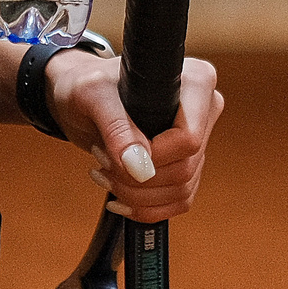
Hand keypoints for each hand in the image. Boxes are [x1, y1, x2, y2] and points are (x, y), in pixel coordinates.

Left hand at [49, 50, 223, 222]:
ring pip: (181, 190)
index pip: (189, 139)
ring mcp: (199, 140)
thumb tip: (137, 165)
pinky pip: (178, 201)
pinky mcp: (187, 164)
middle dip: (136, 179)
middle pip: (184, 168)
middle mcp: (204, 110)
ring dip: (136, 195)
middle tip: (102, 162)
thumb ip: (116, 127)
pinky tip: (119, 194)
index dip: (153, 157)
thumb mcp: (94, 96)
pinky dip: (145, 207)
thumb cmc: (90, 85)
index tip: (117, 155)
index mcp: (195, 82)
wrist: (83, 99)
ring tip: (104, 175)